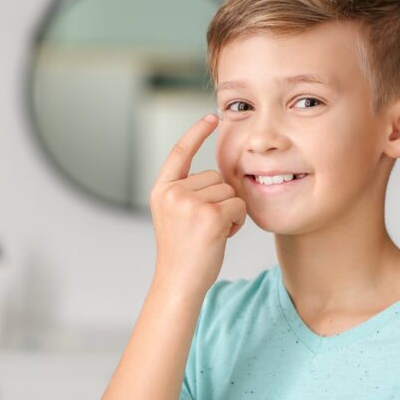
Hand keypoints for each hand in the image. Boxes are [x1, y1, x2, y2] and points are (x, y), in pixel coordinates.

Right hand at [149, 114, 246, 296]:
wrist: (179, 282)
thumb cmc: (182, 252)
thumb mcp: (174, 214)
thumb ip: (187, 191)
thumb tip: (219, 176)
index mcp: (161, 190)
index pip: (181, 151)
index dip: (197, 132)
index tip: (212, 117)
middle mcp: (173, 192)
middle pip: (215, 176)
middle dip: (219, 199)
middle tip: (205, 225)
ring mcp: (190, 203)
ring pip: (229, 191)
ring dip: (229, 211)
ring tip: (211, 232)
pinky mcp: (210, 216)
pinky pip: (238, 205)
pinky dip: (237, 221)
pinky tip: (222, 236)